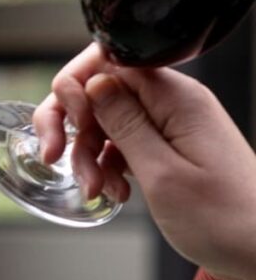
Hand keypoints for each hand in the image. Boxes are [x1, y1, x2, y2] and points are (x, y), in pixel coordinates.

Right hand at [33, 43, 255, 279]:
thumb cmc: (222, 217)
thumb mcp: (161, 172)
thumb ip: (124, 124)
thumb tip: (93, 83)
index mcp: (177, 99)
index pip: (110, 61)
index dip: (77, 89)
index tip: (70, 128)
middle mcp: (174, 104)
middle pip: (102, 92)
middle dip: (73, 126)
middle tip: (56, 159)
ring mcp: (171, 126)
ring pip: (108, 123)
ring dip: (89, 156)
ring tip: (97, 190)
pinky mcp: (169, 149)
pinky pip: (123, 145)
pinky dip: (108, 168)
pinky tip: (113, 193)